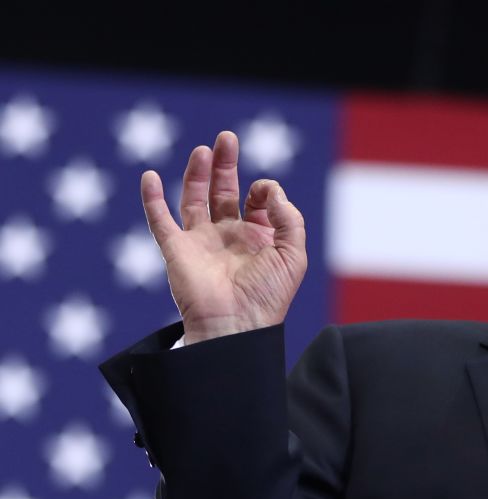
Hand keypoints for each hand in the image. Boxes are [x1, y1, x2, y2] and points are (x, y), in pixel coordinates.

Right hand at [142, 131, 306, 343]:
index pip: (258, 201)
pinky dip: (152, 199)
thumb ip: (288, 217)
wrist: (236, 324)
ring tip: (204, 149)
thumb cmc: (268, 295)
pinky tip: (149, 176)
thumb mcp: (293, 254)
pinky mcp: (176, 250)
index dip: (264, 191)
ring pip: (194, 199)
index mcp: (258, 239)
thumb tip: (269, 189)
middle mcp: (228, 237)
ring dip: (197, 174)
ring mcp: (200, 242)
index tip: (264, 196)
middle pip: (224, 192)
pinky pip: (159, 220)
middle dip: (226, 165)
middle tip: (227, 138)